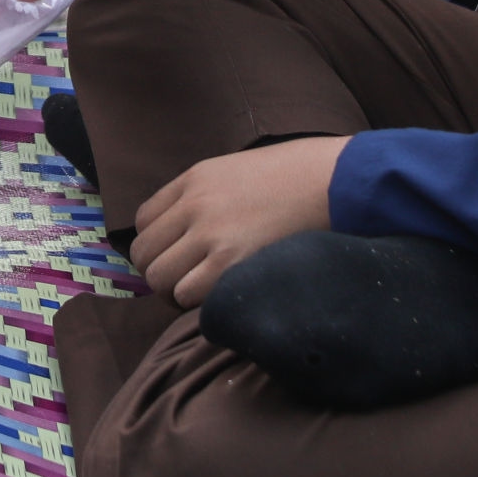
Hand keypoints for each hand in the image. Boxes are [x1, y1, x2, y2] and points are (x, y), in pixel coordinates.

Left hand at [128, 137, 349, 307]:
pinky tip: (223, 297)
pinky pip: (189, 295)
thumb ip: (204, 198)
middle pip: (145, 255)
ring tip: (204, 294)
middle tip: (187, 284)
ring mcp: (210, 234)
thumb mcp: (236, 172)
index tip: (176, 258)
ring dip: (177, 293)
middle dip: (161, 275)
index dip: (157, 246)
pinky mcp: (231, 262)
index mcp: (194, 180)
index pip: (143, 222)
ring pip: (160, 279)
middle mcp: (194, 205)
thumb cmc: (295, 179)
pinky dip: (199, 304)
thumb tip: (183, 236)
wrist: (334, 180)